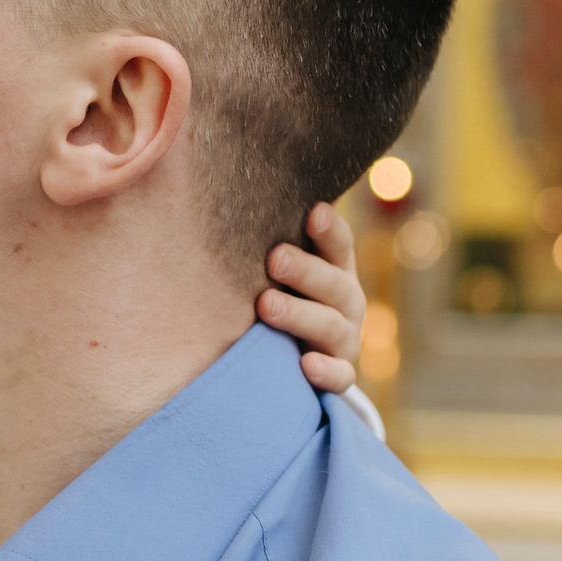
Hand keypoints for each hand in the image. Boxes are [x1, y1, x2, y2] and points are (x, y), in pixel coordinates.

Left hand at [258, 202, 365, 394]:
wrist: (299, 361)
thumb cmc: (281, 299)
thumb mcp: (278, 272)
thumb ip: (265, 242)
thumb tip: (217, 183)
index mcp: (334, 269)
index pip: (338, 245)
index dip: (328, 229)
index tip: (312, 212)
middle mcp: (344, 302)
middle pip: (333, 284)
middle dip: (304, 270)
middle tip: (273, 258)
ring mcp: (343, 341)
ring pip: (331, 327)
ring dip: (300, 315)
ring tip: (266, 304)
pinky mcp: (337, 375)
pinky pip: (339, 377)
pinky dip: (326, 372)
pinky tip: (305, 366)